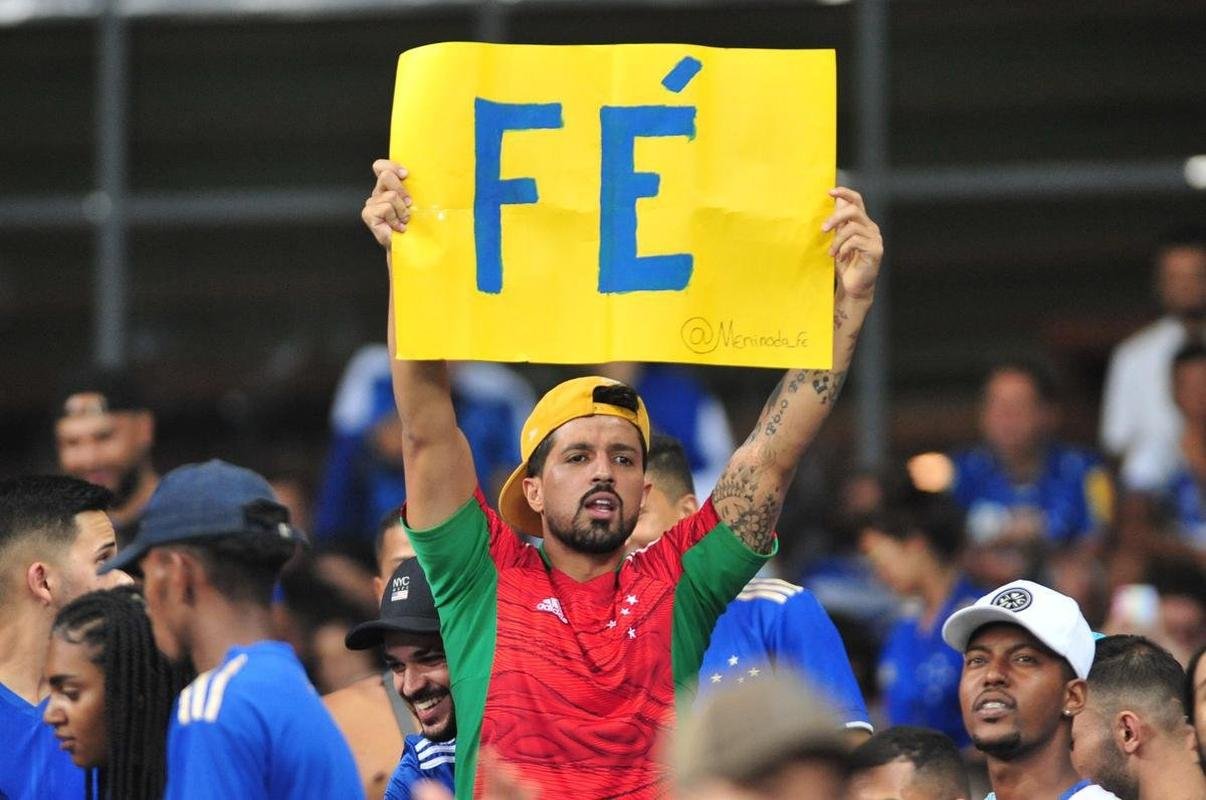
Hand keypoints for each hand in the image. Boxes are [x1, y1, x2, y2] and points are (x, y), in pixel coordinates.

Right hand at [361, 159, 411, 247]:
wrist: (411, 245)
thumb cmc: (416, 224)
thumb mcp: (419, 202)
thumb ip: (416, 188)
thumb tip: (427, 175)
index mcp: (388, 186)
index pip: (381, 166)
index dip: (392, 166)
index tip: (406, 175)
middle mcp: (378, 192)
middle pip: (386, 176)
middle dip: (402, 190)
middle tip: (409, 204)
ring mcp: (372, 203)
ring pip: (391, 196)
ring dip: (402, 210)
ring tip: (404, 220)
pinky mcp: (368, 215)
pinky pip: (386, 208)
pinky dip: (395, 219)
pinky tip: (398, 227)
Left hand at [822, 187, 881, 301]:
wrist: (853, 286)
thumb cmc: (846, 263)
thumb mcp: (839, 240)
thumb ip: (839, 222)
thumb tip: (837, 201)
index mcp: (862, 223)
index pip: (857, 200)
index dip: (845, 193)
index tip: (830, 192)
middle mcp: (871, 228)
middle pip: (854, 210)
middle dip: (835, 218)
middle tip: (823, 229)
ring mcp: (875, 238)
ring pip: (852, 227)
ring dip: (837, 240)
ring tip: (832, 253)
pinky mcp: (875, 250)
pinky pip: (855, 241)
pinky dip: (844, 249)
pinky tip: (841, 258)